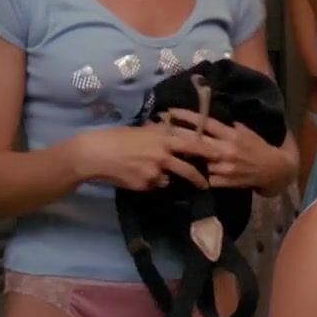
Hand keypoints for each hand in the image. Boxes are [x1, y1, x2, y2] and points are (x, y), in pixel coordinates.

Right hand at [70, 124, 210, 191]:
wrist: (95, 153)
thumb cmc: (117, 137)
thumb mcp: (142, 131)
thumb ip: (160, 134)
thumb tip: (172, 130)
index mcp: (164, 138)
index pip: (193, 144)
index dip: (208, 150)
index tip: (221, 154)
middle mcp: (163, 155)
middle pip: (188, 169)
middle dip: (199, 178)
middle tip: (206, 184)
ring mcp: (154, 172)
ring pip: (169, 179)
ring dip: (169, 179)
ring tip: (161, 178)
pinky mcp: (144, 184)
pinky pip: (152, 185)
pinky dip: (149, 182)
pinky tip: (135, 175)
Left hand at [166, 109, 293, 191]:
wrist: (273, 170)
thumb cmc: (258, 147)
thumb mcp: (246, 132)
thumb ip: (228, 127)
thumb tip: (210, 119)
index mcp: (232, 135)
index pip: (207, 123)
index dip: (188, 117)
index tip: (172, 111)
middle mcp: (227, 150)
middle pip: (197, 142)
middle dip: (177, 136)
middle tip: (160, 130)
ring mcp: (225, 167)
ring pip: (198, 162)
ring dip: (182, 157)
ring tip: (166, 151)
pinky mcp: (225, 182)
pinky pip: (205, 179)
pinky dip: (195, 175)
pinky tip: (183, 171)